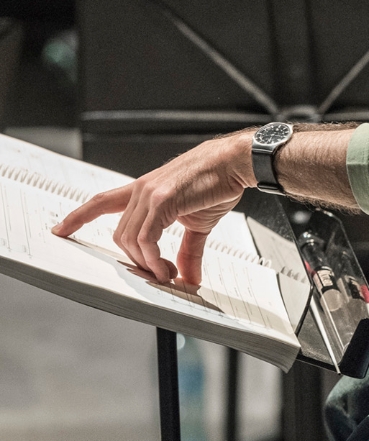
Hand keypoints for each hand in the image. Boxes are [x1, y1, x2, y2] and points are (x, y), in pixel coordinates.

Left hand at [52, 133, 253, 286]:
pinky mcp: (163, 199)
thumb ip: (187, 250)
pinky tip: (169, 267)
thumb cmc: (218, 183)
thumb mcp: (198, 222)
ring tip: (167, 274)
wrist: (236, 162)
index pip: (102, 201)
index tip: (60, 229)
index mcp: (145, 190)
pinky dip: (154, 259)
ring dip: (147, 264)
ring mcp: (150, 194)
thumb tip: (188, 278)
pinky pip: (146, 239)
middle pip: (119, 235)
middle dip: (135, 261)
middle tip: (159, 275)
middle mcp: (142, 190)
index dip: (79, 216)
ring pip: (130, 240)